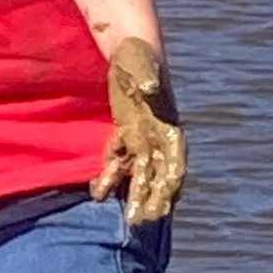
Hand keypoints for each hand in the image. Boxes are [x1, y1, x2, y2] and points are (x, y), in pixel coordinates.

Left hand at [92, 38, 186, 223]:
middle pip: (158, 176)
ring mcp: (144, 139)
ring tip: (126, 220)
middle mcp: (160, 138)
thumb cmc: (138, 55)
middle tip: (141, 223)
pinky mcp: (127, 136)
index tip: (164, 206)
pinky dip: (111, 177)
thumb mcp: (141, 64)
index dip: (170, 186)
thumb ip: (145, 77)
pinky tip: (98, 193)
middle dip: (152, 200)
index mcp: (170, 126)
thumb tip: (149, 88)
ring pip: (141, 175)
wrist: (130, 49)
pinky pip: (120, 162)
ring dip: (134, 196)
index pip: (175, 163)